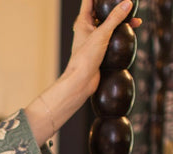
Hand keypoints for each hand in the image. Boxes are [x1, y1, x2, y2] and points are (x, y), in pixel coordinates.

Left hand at [25, 0, 141, 145]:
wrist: (80, 83)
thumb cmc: (84, 59)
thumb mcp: (102, 34)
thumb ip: (115, 18)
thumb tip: (127, 4)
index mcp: (83, 23)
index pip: (90, 1)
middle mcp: (87, 30)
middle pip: (102, 12)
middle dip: (115, 8)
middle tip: (129, 6)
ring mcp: (93, 40)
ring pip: (109, 25)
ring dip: (121, 22)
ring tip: (135, 21)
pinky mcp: (99, 50)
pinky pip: (111, 38)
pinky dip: (120, 34)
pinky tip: (130, 34)